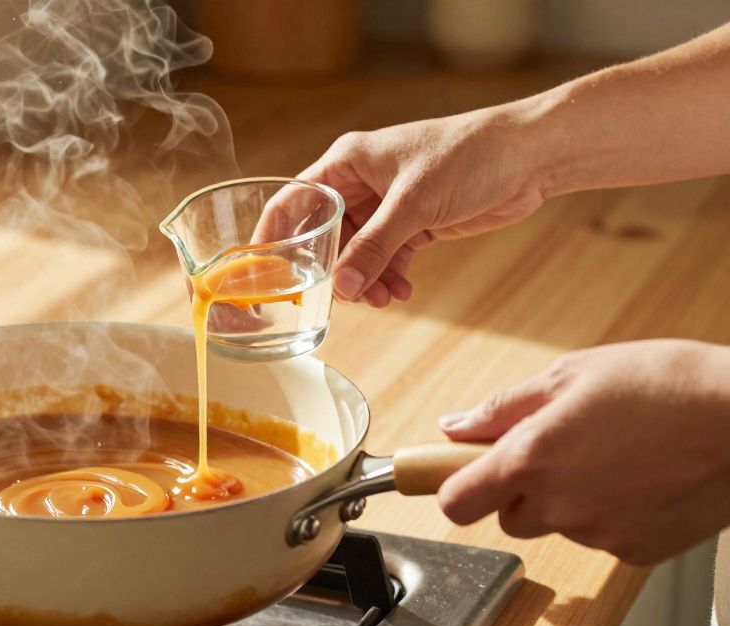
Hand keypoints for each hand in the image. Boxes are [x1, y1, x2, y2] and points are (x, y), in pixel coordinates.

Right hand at [287, 104, 549, 306]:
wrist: (530, 155)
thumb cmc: (469, 155)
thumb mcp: (414, 204)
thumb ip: (375, 247)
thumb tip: (343, 287)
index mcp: (347, 162)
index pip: (294, 199)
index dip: (274, 235)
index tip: (265, 272)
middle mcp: (361, 182)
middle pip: (326, 234)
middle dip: (333, 269)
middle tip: (339, 298)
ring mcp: (387, 205)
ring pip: (359, 252)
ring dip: (366, 279)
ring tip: (383, 299)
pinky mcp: (414, 223)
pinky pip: (388, 257)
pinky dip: (391, 276)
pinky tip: (402, 290)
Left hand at [436, 340, 729, 564]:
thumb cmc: (666, 384)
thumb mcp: (572, 374)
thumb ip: (503, 408)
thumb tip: (453, 427)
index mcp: (530, 459)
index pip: (455, 503)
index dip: (453, 487)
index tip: (461, 474)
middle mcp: (559, 504)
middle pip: (508, 516)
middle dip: (521, 488)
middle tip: (561, 448)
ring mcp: (598, 534)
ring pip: (558, 524)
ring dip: (570, 498)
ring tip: (616, 454)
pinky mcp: (636, 552)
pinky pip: (603, 536)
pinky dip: (613, 513)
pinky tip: (643, 478)